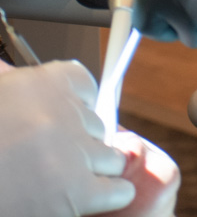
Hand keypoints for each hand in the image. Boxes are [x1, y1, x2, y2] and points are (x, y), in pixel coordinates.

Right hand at [0, 59, 134, 215]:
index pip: (84, 84)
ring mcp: (74, 153)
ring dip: (95, 169)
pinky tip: (97, 197)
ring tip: (69, 179)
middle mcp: (64, 113)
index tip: (72, 116)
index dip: (78, 105)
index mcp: (43, 83)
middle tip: (57, 156)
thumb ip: (8, 82)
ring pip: (111, 156)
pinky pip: (117, 190)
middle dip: (82, 142)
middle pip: (97, 124)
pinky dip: (112, 196)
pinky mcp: (79, 193)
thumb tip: (8, 68)